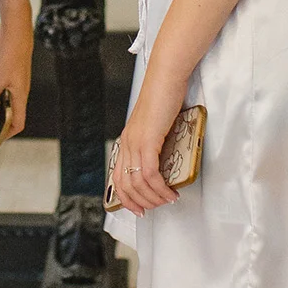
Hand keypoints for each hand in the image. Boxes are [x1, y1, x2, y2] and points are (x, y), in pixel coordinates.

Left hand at [0, 5, 32, 141]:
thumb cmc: (7, 55)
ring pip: (3, 102)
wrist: (15, 31)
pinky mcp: (10, 73)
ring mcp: (15, 83)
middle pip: (8, 114)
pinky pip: (1, 91)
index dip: (4, 133)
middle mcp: (20, 92)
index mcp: (19, 97)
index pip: (16, 124)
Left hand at [108, 83, 184, 215]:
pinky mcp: (147, 141)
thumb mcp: (155, 125)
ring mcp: (135, 143)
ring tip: (168, 199)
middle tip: (156, 208)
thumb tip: (164, 162)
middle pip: (125, 186)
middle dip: (141, 202)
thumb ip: (155, 142)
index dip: (126, 199)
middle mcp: (126, 144)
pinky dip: (161, 188)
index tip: (140, 209)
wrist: (166, 79)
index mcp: (126, 141)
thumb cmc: (164, 97)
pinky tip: (170, 191)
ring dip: (154, 197)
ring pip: (138, 183)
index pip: (117, 179)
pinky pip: (150, 174)